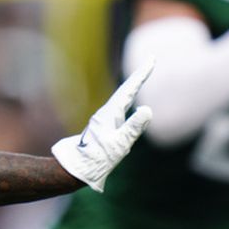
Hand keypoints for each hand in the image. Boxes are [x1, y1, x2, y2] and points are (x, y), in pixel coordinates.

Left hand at [51, 60, 152, 191]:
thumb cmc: (97, 158)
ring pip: (123, 97)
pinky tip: (129, 101)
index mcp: (110, 114)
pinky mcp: (106, 127)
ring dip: (134, 85)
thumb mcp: (119, 144)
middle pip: (127, 89)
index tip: (152, 60)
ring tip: (143, 73)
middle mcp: (107, 113)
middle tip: (151, 60)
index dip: (142, 74)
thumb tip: (148, 110)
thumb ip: (133, 127)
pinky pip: (121, 107)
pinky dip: (129, 99)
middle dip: (140, 75)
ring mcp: (106, 119)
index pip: (130, 89)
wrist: (76, 168)